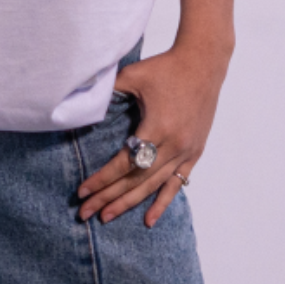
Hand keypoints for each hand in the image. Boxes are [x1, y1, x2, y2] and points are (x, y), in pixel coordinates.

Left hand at [76, 42, 229, 228]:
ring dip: (129, 203)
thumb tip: (83, 104)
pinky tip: (149, 220)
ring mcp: (186, 151)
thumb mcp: (133, 75)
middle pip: (136, 180)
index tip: (82, 191)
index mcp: (157, 128)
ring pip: (153, 186)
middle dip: (108, 198)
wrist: (202, 63)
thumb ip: (109, 92)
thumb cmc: (165, 67)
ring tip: (107, 217)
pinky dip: (162, 202)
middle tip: (85, 213)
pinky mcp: (194, 152)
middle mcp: (173, 146)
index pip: (124, 163)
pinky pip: (177, 184)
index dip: (102, 179)